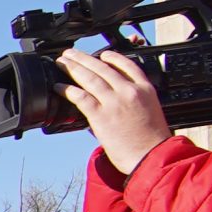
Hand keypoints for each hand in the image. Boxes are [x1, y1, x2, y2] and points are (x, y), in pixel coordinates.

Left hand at [57, 47, 172, 173]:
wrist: (153, 156)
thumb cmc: (152, 142)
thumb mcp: (149, 113)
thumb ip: (131, 104)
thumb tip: (110, 104)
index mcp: (145, 89)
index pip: (127, 65)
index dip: (113, 57)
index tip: (102, 54)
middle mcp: (129, 91)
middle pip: (103, 68)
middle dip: (84, 59)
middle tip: (70, 54)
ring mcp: (114, 101)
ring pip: (90, 78)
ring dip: (73, 67)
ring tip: (62, 62)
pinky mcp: (101, 115)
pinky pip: (81, 97)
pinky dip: (67, 90)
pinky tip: (58, 87)